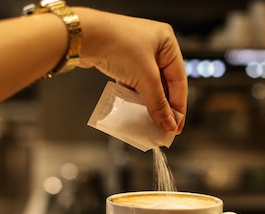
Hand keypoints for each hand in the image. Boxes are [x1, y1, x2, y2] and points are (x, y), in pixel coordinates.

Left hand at [74, 8, 187, 133]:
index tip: (176, 126)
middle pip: (165, 83)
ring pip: (148, 84)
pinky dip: (136, 96)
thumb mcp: (145, 78)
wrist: (85, 37)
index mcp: (167, 42)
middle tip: (165, 127)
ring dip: (150, 103)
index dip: (179, 105)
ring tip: (151, 123)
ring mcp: (136, 52)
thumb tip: (168, 124)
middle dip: (164, 106)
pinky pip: (134, 82)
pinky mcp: (121, 59)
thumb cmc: (118, 45)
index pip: (179, 79)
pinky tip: (136, 111)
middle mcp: (154, 45)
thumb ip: (158, 103)